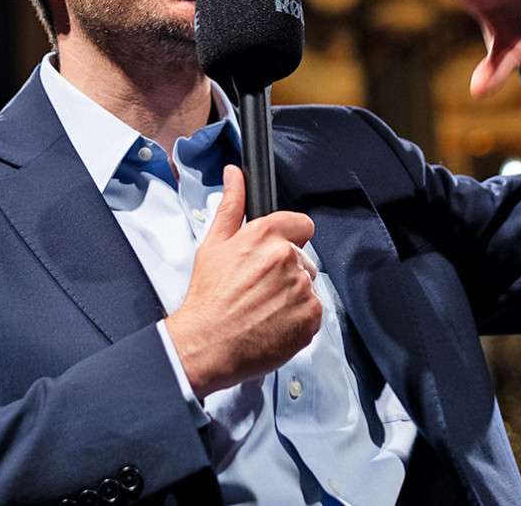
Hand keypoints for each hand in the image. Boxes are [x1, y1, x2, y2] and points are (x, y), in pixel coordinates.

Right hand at [164, 165, 320, 398]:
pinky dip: (298, 319)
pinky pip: (313, 311)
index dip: (288, 237)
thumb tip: (234, 175)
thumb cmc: (207, 299)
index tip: (275, 252)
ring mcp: (302, 288)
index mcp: (266, 235)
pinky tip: (273, 323)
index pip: (301, 224)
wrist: (207, 345)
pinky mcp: (311, 317)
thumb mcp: (213, 245)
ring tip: (263, 308)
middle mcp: (289, 258)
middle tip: (258, 288)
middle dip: (286, 270)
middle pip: (303, 258)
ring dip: (291, 295)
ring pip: (307, 285)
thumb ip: (231, 205)